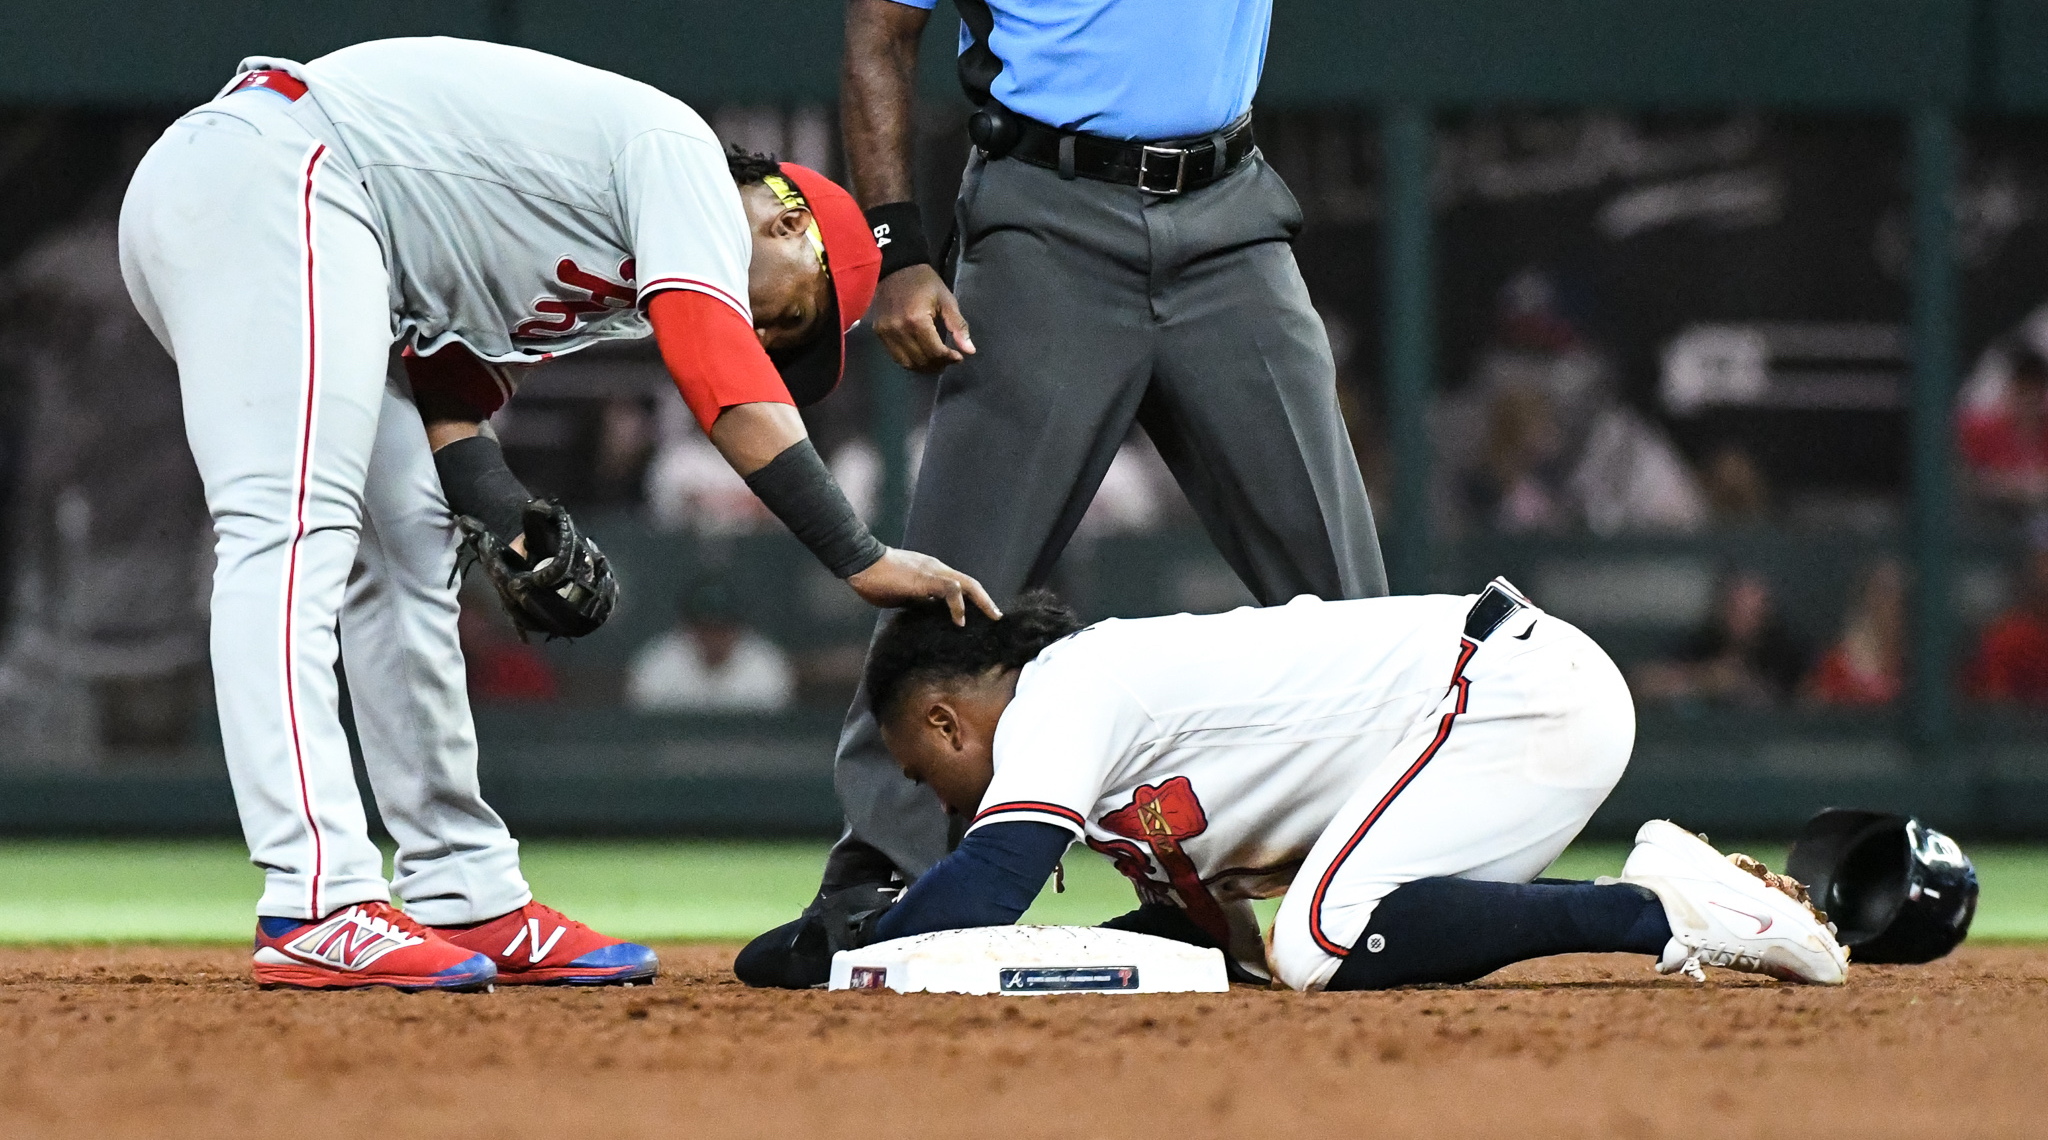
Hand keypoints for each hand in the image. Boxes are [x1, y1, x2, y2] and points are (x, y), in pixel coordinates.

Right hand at [847, 548, 1001, 623]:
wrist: (862, 564)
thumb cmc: (876, 579)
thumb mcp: (902, 594)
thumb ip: (917, 600)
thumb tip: (928, 613)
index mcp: (930, 573)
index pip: (958, 585)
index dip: (971, 599)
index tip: (982, 613)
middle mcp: (936, 569)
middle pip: (968, 583)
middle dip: (985, 600)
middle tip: (996, 616)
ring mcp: (933, 572)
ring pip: (966, 584)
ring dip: (981, 601)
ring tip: (991, 616)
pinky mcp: (926, 578)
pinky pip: (951, 589)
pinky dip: (959, 605)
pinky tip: (959, 620)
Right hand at [869, 265, 974, 373]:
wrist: (896, 269)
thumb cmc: (925, 283)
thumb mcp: (946, 300)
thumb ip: (958, 326)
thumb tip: (970, 350)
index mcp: (916, 320)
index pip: (935, 352)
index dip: (949, 358)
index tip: (959, 357)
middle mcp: (898, 330)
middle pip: (921, 360)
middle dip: (938, 364)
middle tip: (949, 359)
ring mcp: (886, 333)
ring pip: (908, 363)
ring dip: (924, 366)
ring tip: (937, 361)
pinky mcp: (879, 333)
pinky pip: (896, 357)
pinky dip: (910, 361)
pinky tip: (921, 356)